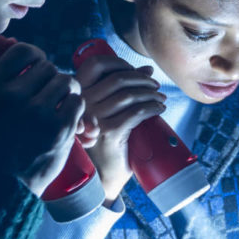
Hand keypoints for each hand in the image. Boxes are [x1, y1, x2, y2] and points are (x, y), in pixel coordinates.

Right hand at [0, 41, 85, 195]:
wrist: (2, 180)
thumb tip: (4, 43)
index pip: (23, 51)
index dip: (35, 55)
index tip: (37, 67)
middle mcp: (12, 97)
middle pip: (48, 67)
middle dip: (50, 78)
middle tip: (47, 92)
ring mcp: (37, 113)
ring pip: (66, 81)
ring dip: (66, 90)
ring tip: (58, 102)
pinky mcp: (58, 129)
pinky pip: (77, 101)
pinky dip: (74, 107)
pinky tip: (65, 115)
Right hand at [73, 52, 166, 203]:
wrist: (102, 175)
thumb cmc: (106, 140)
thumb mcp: (109, 111)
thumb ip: (122, 89)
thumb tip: (148, 68)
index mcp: (77, 94)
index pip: (96, 64)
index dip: (120, 63)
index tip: (139, 72)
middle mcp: (82, 105)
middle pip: (117, 79)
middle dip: (142, 79)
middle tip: (156, 86)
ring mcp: (94, 119)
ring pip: (129, 96)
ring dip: (151, 94)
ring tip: (160, 98)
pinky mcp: (109, 133)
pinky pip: (135, 113)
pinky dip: (152, 108)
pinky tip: (159, 109)